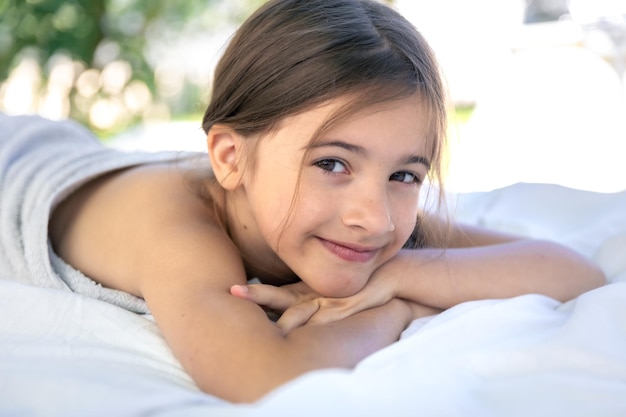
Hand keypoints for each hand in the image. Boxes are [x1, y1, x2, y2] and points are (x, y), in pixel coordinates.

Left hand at [231, 272, 397, 332]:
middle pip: (278, 296)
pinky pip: (324, 321)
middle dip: (256, 295)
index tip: (232, 290)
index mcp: (305, 291)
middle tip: (233, 291)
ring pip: (299, 312)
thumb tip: (288, 319)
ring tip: (265, 325)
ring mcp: (326, 301)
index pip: (275, 293)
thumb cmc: (353, 287)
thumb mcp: (328, 292)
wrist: (387, 276)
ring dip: (282, 319)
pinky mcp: (342, 309)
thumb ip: (310, 300)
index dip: (254, 292)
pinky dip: (312, 329)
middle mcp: (311, 295)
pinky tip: (296, 334)